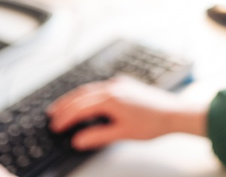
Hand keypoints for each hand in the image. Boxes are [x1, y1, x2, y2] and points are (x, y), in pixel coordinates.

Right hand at [46, 75, 207, 149]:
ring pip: (90, 88)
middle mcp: (113, 87)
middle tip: (51, 114)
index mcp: (111, 98)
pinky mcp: (125, 84)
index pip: (80, 108)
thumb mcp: (123, 134)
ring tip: (62, 106)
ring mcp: (119, 84)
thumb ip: (98, 136)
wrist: (174, 113)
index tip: (55, 126)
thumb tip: (78, 140)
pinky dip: (87, 93)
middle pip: (81, 94)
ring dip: (74, 98)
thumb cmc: (152, 123)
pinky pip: (100, 86)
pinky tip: (86, 99)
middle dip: (64, 105)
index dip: (66, 118)